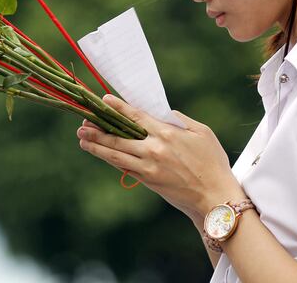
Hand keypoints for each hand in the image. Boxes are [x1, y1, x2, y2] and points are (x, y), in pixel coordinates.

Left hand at [77, 94, 244, 220]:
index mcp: (167, 134)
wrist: (214, 197)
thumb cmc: (212, 162)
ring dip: (97, 146)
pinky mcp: (148, 180)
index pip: (136, 117)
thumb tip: (162, 112)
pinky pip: (124, 167)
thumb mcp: (202, 132)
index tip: (104, 100)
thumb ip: (179, 120)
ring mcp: (149, 167)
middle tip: (82, 123)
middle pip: (119, 136)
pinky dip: (111, 159)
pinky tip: (101, 153)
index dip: (118, 108)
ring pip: (116, 154)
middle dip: (98, 129)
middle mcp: (154, 150)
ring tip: (82, 139)